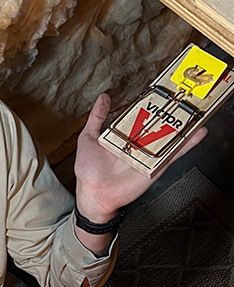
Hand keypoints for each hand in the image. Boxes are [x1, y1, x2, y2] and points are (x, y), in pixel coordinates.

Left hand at [74, 93, 206, 221]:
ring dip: (184, 126)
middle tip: (182, 99)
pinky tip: (198, 132)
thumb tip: (103, 98)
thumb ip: (97, 117)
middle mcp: (137, 144)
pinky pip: (173, 154)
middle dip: (170, 113)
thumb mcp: (89, 137)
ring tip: (197, 111)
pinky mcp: (155, 166)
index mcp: (123, 136)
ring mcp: (148, 154)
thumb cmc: (88, 169)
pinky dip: (187, 144)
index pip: (140, 117)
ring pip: (169, 137)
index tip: (159, 93)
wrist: (94, 193)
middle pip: (157, 125)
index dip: (149, 106)